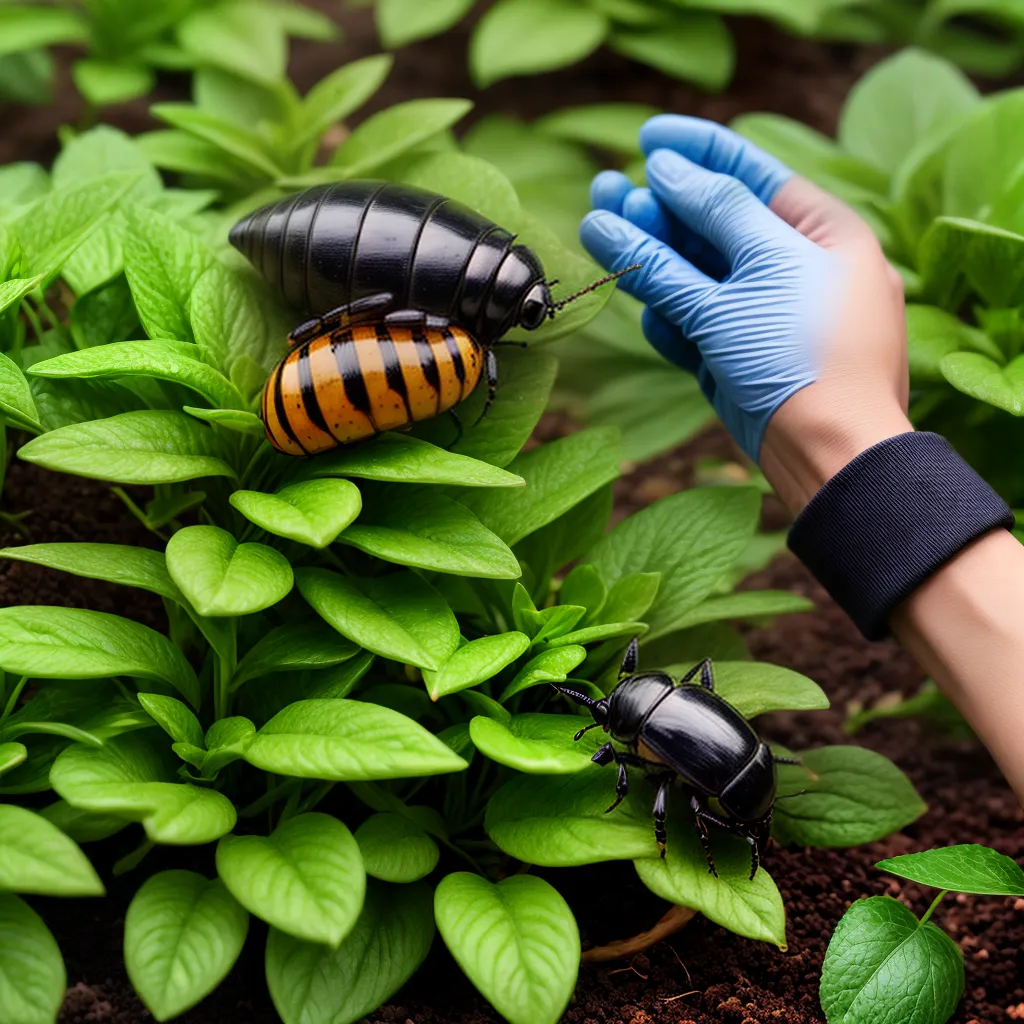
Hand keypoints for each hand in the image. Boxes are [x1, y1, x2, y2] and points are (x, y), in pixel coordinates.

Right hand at [579, 115, 910, 512]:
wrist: (829, 454)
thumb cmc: (808, 355)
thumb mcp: (751, 277)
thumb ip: (690, 233)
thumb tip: (654, 178)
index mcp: (820, 231)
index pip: (752, 174)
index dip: (699, 150)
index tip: (650, 136)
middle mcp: (793, 269)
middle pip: (715, 224)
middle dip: (660, 207)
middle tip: (605, 187)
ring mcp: (763, 317)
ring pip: (696, 277)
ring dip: (651, 258)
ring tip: (600, 231)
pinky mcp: (738, 360)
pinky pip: (696, 326)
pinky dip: (671, 317)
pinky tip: (646, 309)